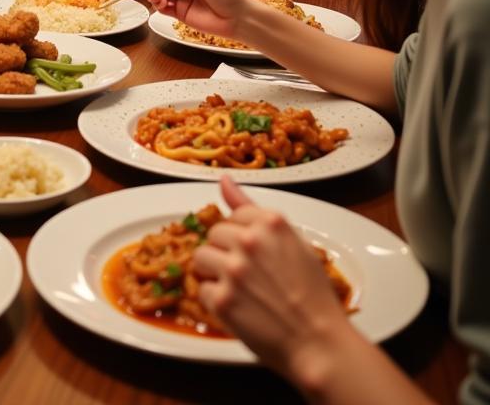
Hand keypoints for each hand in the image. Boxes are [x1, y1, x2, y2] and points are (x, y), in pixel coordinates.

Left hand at [192, 175, 351, 380]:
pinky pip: (203, 290)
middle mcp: (249, 240)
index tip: (256, 253)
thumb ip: (252, 208)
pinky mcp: (222, 299)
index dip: (243, 236)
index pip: (233, 215)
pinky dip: (216, 302)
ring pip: (201, 258)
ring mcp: (233, 270)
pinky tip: (239, 309)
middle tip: (249, 275)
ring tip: (240, 290)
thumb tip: (223, 179)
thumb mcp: (293, 242)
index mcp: (271, 222)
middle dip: (226, 252)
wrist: (321, 343)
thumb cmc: (314, 295)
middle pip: (214, 235)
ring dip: (215, 274)